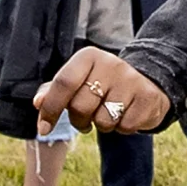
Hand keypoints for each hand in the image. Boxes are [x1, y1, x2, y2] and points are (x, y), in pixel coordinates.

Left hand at [36, 46, 167, 135]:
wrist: (148, 83)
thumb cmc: (103, 84)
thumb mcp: (79, 81)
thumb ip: (55, 91)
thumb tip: (38, 103)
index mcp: (88, 57)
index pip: (63, 83)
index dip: (50, 109)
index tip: (43, 129)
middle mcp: (111, 64)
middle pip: (80, 107)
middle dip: (79, 121)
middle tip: (87, 117)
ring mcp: (131, 80)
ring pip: (103, 121)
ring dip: (102, 126)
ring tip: (109, 113)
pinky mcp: (148, 97)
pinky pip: (125, 127)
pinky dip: (122, 128)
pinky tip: (126, 114)